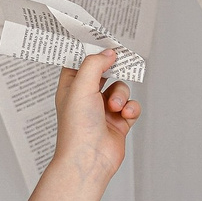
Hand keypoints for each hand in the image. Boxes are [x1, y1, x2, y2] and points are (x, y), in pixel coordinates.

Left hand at [52, 50, 140, 182]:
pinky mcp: (119, 121)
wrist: (89, 159)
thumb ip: (95, 65)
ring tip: (114, 106)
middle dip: (113, 69)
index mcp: (70, 86)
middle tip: (121, 59)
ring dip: (121, 94)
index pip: (79, 61)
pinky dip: (131, 108)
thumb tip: (108, 53)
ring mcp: (103, 109)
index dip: (90, 50)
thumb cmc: (77, 127)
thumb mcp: (81, 87)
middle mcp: (86, 96)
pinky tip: (124, 115)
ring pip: (120, 88)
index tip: (103, 41)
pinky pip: (131, 105)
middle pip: (104, 72)